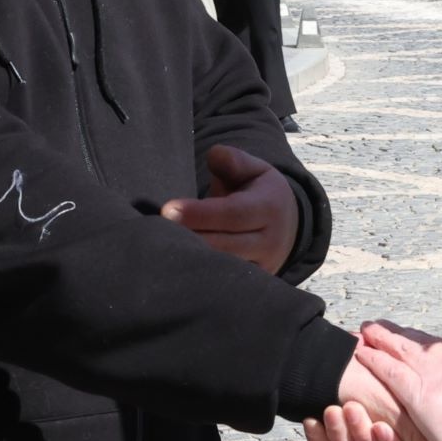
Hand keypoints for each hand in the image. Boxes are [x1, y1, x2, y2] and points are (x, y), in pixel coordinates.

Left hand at [161, 145, 299, 274]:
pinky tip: (174, 269)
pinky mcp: (252, 285)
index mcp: (269, 207)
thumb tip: (215, 155)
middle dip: (189, 238)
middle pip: (224, 245)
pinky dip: (199, 278)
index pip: (233, 213)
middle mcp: (270, 241)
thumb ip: (234, 160)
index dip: (200, 214)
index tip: (168, 209)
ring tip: (159, 249)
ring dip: (191, 260)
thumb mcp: (254, 169)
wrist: (287, 226)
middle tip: (154, 230)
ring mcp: (263, 267)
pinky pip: (222, 285)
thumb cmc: (259, 192)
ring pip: (222, 269)